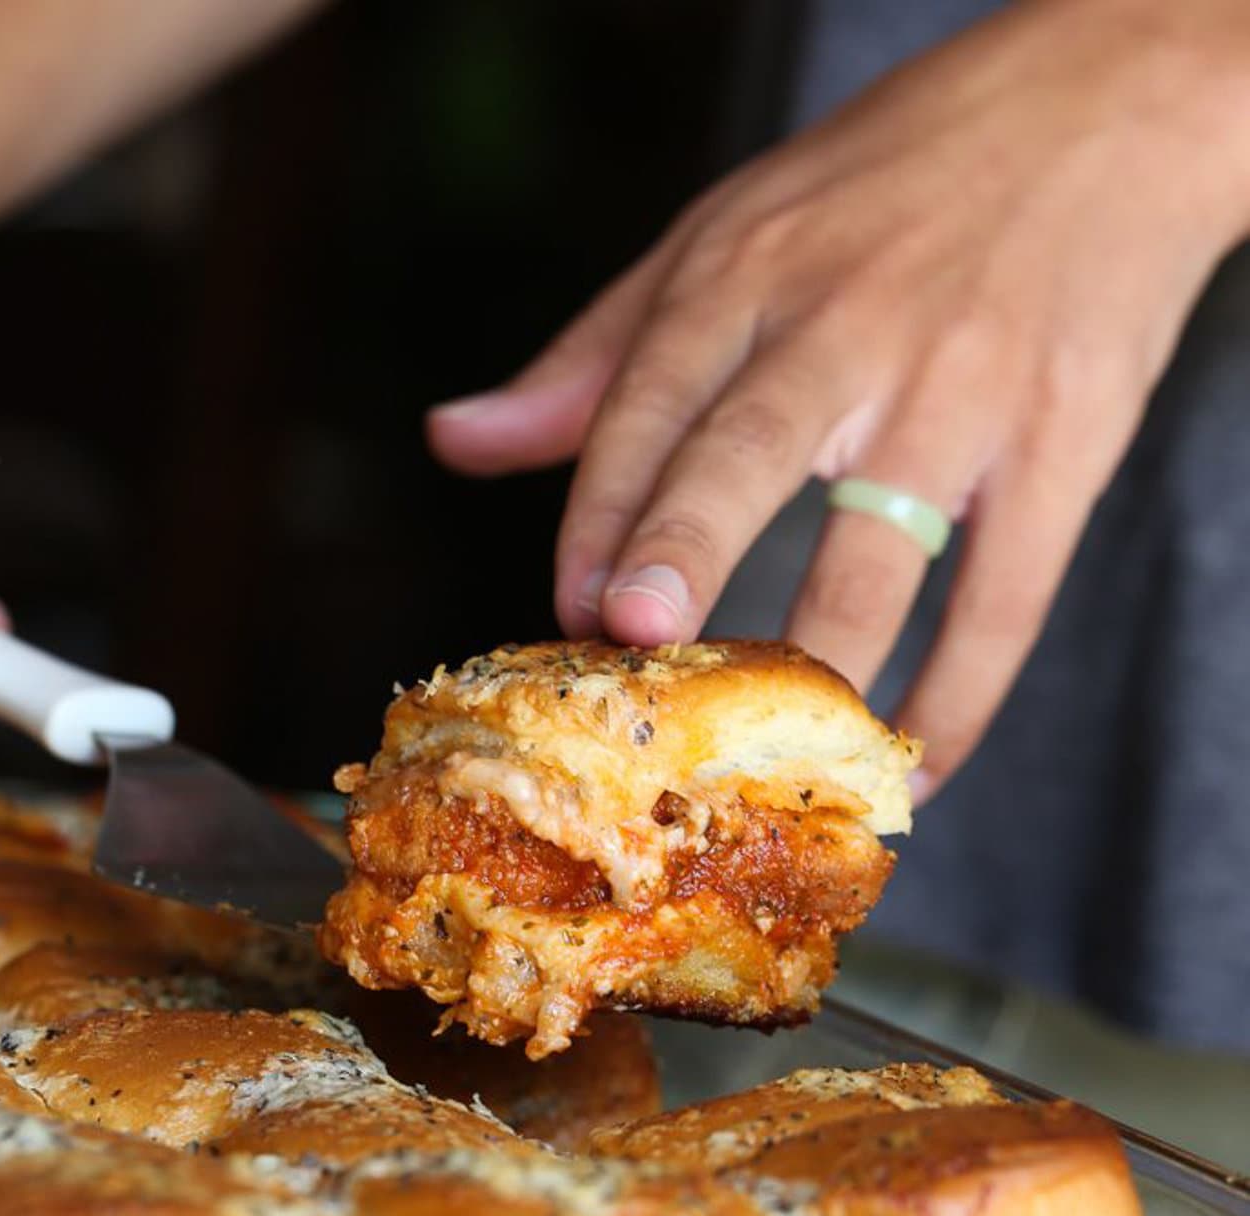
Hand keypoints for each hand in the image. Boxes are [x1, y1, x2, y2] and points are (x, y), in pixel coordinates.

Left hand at [429, 0, 1249, 795]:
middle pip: (750, 449)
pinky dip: (959, 697)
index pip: (652, 397)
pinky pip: (1005, 598)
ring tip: (775, 758)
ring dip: (823, 662)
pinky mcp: (1061, 444)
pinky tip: (915, 765)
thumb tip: (454, 440)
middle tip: (637, 632)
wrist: (1106, 105)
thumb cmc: (887, 188)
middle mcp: (848, 329)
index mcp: (748, 273)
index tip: (568, 606)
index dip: (602, 508)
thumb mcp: (724, 236)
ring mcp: (961, 390)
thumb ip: (594, 360)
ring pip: (880, 551)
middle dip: (686, 543)